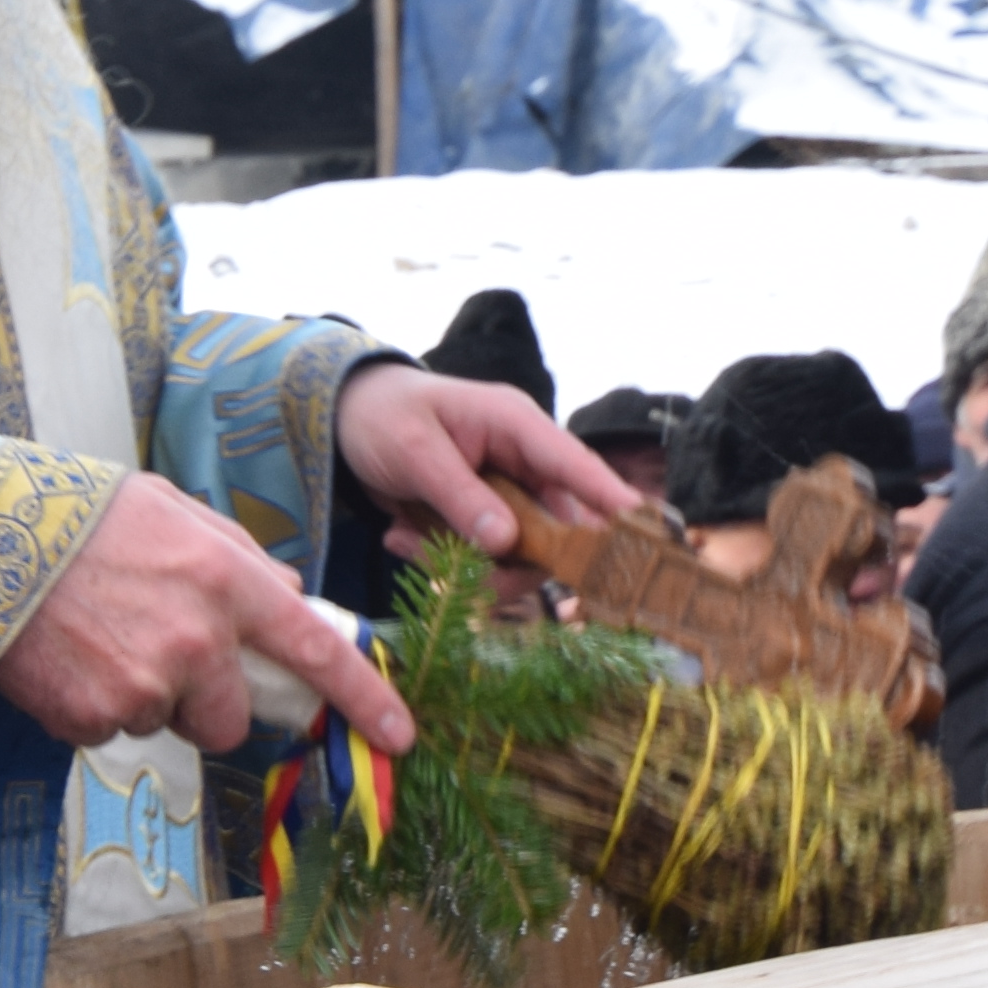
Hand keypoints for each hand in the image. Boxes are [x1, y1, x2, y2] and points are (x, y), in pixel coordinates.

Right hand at [0, 473, 413, 761]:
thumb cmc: (82, 516)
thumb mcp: (175, 513)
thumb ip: (240, 556)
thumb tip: (290, 592)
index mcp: (228, 580)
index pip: (315, 650)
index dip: (364, 698)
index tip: (400, 735)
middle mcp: (198, 639)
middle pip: (231, 718)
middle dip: (202, 703)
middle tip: (151, 651)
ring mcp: (145, 684)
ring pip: (162, 723)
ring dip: (137, 696)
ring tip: (93, 636)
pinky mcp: (92, 716)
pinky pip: (106, 731)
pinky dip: (88, 705)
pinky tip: (62, 656)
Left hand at [337, 363, 627, 564]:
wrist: (345, 418)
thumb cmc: (383, 416)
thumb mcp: (413, 450)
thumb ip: (458, 494)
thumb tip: (506, 541)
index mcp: (516, 425)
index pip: (574, 462)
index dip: (608, 497)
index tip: (642, 528)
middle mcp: (523, 463)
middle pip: (555, 528)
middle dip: (510, 560)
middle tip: (462, 572)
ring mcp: (505, 495)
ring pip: (518, 555)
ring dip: (463, 563)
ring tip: (404, 540)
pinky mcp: (483, 521)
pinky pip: (483, 560)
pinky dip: (442, 561)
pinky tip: (399, 536)